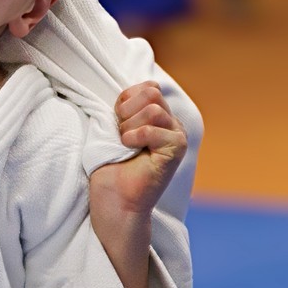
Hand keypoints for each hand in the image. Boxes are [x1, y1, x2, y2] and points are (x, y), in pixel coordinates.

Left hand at [88, 81, 187, 216]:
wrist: (114, 200)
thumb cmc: (110, 165)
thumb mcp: (114, 126)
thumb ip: (127, 105)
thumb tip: (134, 87)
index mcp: (160, 116)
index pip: (148, 87)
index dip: (125, 101)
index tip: (117, 123)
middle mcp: (173, 124)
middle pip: (152, 93)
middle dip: (127, 111)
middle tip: (121, 134)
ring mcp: (178, 136)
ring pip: (153, 109)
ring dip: (129, 127)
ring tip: (125, 144)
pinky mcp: (177, 150)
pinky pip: (152, 129)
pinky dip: (133, 137)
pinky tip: (129, 149)